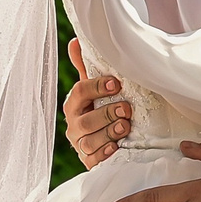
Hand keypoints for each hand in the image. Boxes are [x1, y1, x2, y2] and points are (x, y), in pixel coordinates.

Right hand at [62, 39, 130, 169]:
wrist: (106, 139)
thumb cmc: (100, 107)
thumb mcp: (96, 88)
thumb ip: (88, 67)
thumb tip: (76, 41)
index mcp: (74, 104)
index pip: (80, 92)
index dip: (96, 87)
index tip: (115, 84)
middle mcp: (74, 125)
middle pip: (85, 120)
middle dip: (107, 114)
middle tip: (126, 109)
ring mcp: (80, 144)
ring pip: (90, 141)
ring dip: (109, 133)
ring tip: (125, 126)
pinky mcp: (89, 161)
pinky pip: (93, 160)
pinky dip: (105, 153)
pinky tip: (117, 147)